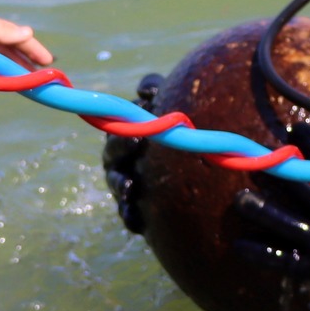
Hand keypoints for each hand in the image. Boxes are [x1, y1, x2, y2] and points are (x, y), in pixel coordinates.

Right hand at [102, 74, 163, 234]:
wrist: (196, 184)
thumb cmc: (179, 137)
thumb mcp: (170, 110)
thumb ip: (158, 93)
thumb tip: (147, 89)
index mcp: (127, 133)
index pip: (117, 124)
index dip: (123, 122)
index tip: (139, 121)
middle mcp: (121, 159)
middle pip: (113, 151)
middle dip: (122, 147)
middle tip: (138, 141)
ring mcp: (125, 185)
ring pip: (117, 184)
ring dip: (121, 184)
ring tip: (130, 186)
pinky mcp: (135, 212)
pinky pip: (128, 216)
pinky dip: (131, 217)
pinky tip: (137, 221)